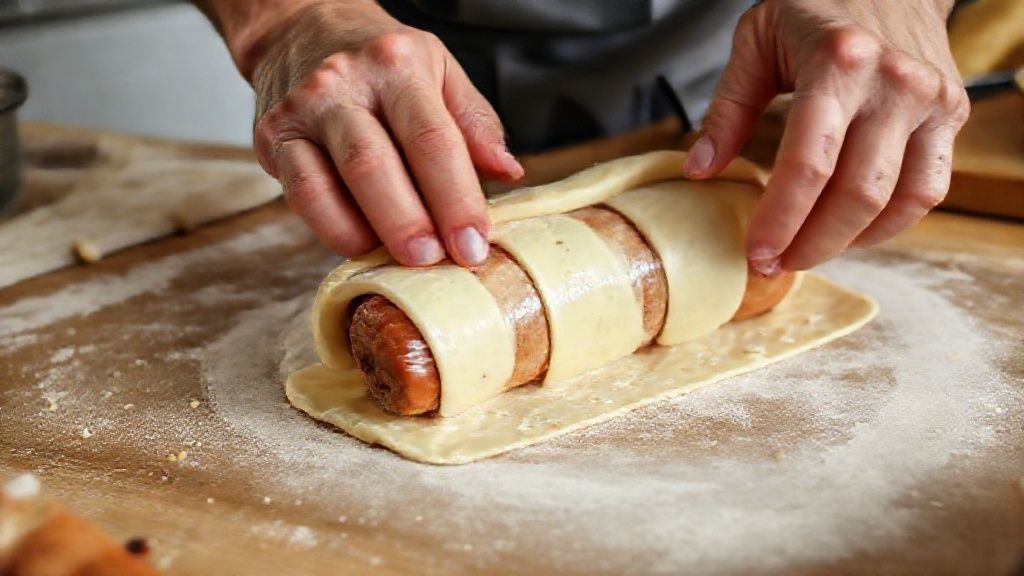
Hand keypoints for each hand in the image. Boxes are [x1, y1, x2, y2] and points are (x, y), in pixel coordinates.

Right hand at [241, 1, 522, 265]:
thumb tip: (507, 172)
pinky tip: (362, 246)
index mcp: (397, 65)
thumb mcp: (441, 71)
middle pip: (375, 165)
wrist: (302, 31)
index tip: (474, 244)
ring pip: (325, 185)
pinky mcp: (270, 138)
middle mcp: (341, 84)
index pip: (432, 139)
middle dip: (409, 224)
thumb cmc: (382, 63)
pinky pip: (300, 195)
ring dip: (365, 233)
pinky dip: (331, 229)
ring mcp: (300, 112)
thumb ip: (475, 123)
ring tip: (399, 263)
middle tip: (436, 262)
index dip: (456, 199)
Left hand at [685, 0, 969, 273]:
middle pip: (856, 194)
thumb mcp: (756, 41)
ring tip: (807, 253)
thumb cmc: (816, 4)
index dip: (780, 219)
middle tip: (776, 263)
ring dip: (848, 242)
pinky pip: (927, 190)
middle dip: (811, 243)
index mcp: (837, 61)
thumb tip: (699, 170)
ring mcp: (929, 100)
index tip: (756, 252)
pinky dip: (890, 224)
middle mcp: (892, 83)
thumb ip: (727, 109)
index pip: (808, 163)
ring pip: (896, 202)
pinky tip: (851, 232)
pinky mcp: (951, 114)